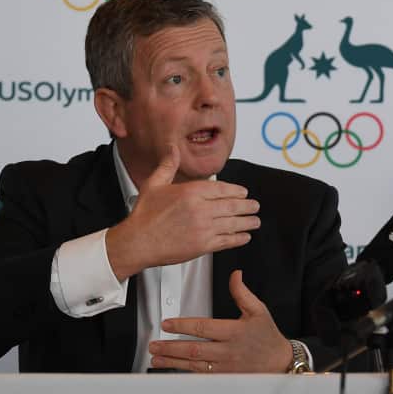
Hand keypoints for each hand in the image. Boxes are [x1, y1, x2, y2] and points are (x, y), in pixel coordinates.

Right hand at [106, 145, 259, 279]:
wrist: (137, 242)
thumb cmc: (144, 215)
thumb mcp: (154, 184)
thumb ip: (168, 165)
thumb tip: (173, 148)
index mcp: (191, 192)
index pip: (223, 188)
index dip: (237, 191)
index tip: (243, 193)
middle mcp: (201, 209)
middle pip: (233, 205)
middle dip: (248, 206)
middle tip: (255, 206)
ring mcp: (204, 228)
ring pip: (234, 223)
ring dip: (248, 222)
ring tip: (255, 221)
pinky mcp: (204, 245)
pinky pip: (228, 240)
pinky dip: (239, 238)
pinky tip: (244, 236)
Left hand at [149, 270, 293, 372]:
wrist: (279, 362)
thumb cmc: (268, 337)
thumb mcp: (259, 310)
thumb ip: (242, 293)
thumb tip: (235, 275)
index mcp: (235, 332)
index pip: (204, 328)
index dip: (183, 325)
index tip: (167, 323)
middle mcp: (228, 350)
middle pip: (194, 349)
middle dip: (171, 346)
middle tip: (154, 343)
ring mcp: (225, 366)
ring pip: (194, 364)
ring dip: (172, 360)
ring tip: (156, 357)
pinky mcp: (224, 376)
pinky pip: (201, 374)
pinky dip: (184, 371)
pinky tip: (172, 368)